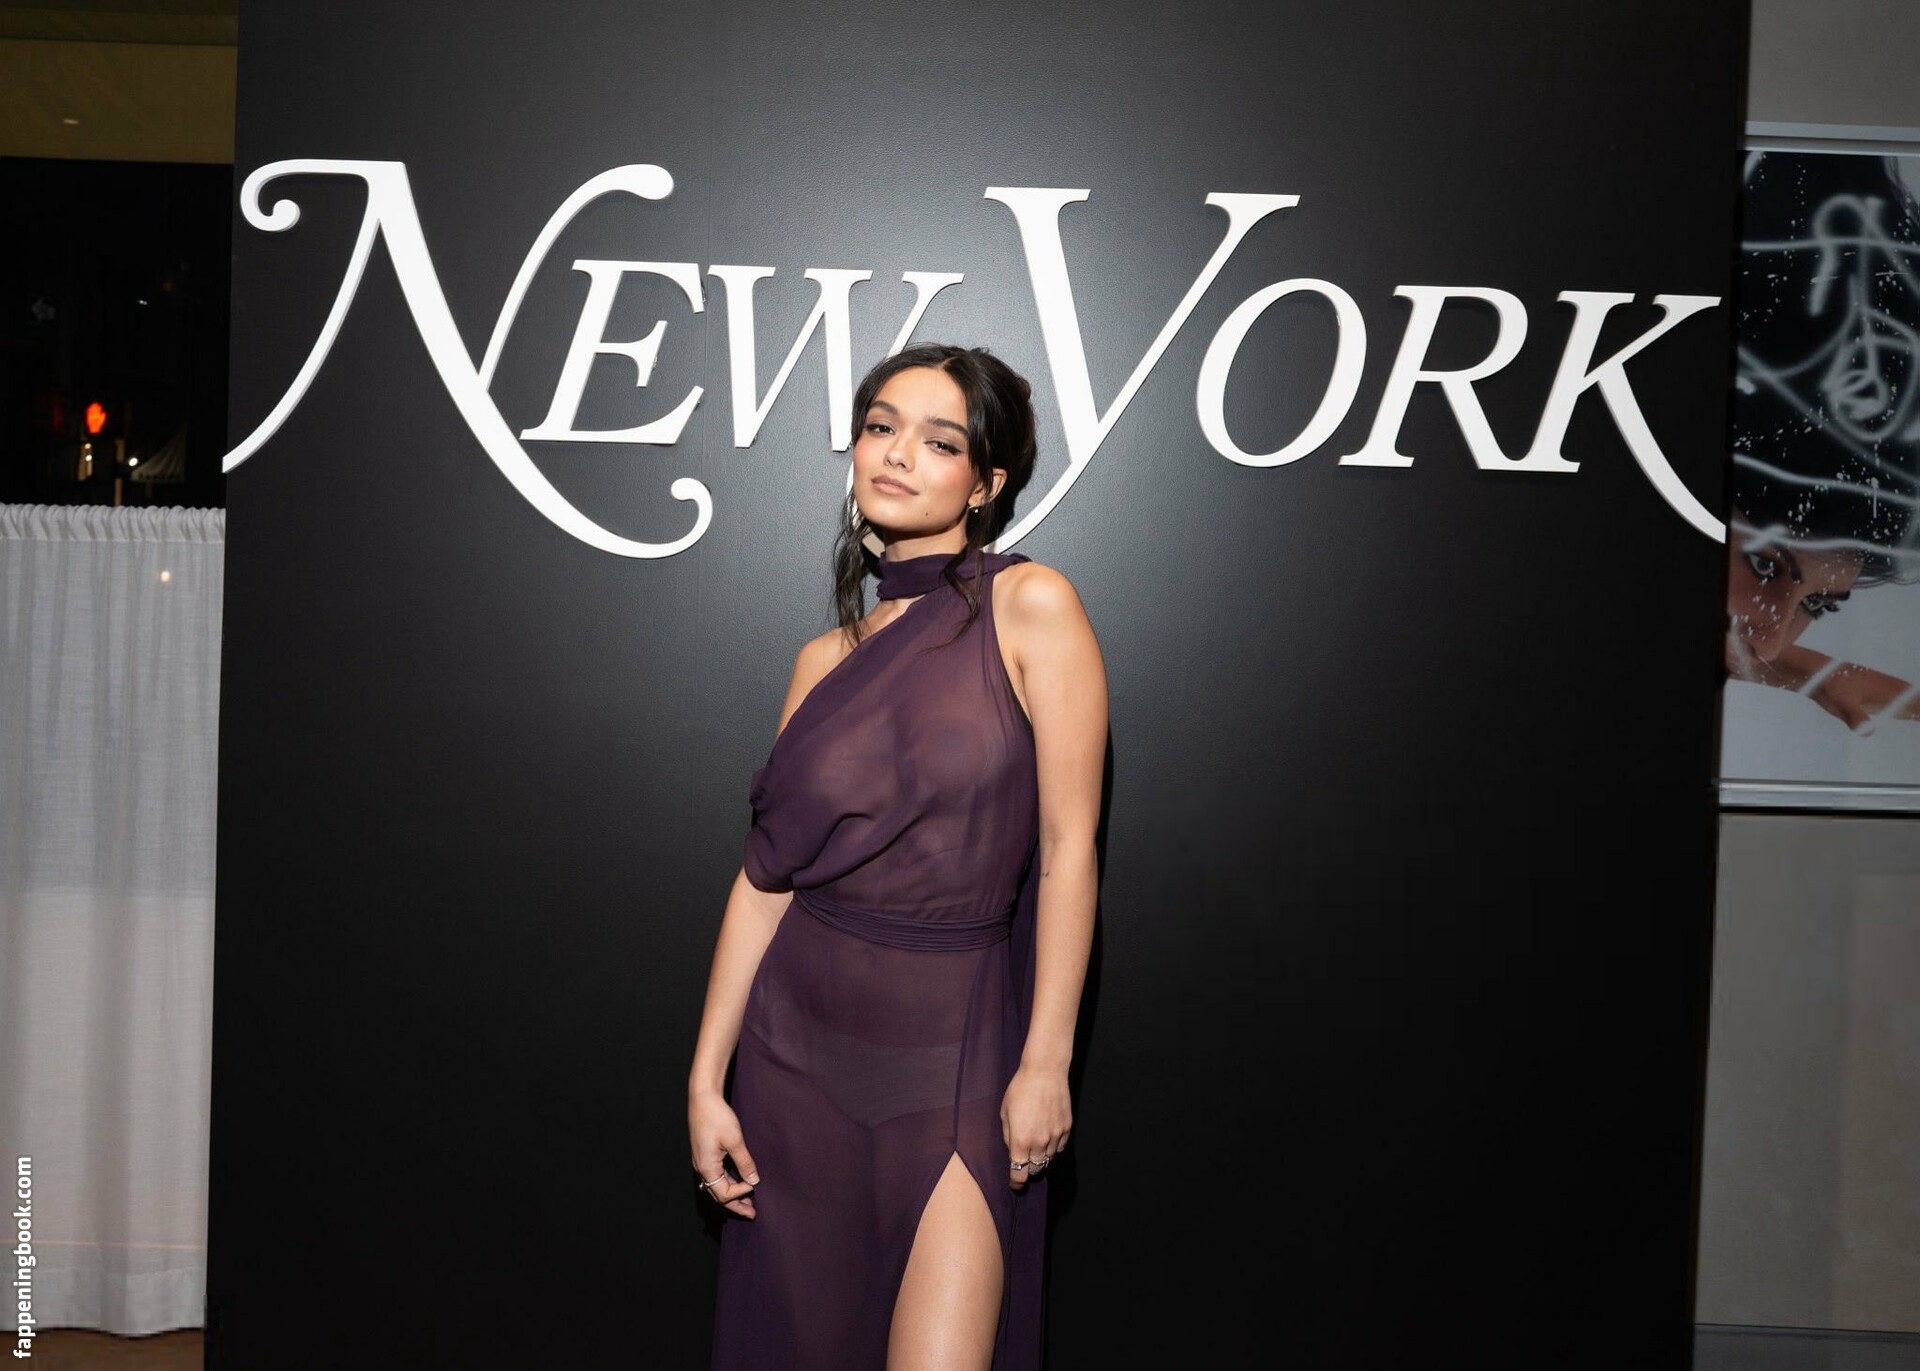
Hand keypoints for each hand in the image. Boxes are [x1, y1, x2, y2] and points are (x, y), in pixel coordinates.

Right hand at [688, 1088, 759, 1218]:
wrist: (703, 1097)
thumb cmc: (717, 1117)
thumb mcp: (734, 1140)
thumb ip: (744, 1162)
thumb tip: (754, 1180)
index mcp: (707, 1167)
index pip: (723, 1193)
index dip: (740, 1194)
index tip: (755, 1185)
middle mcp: (701, 1168)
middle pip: (717, 1195)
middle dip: (735, 1205)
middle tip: (752, 1214)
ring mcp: (702, 1161)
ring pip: (716, 1186)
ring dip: (732, 1194)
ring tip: (748, 1201)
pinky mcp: (704, 1154)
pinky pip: (716, 1176)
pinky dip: (728, 1182)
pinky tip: (738, 1181)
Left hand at [1001, 1064, 1070, 1190]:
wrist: (1045, 1072)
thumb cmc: (1020, 1089)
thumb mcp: (1005, 1113)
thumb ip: (1008, 1136)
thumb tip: (1013, 1149)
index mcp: (1021, 1141)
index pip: (1019, 1174)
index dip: (1016, 1182)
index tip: (1015, 1183)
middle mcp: (1040, 1143)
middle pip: (1035, 1169)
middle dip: (1028, 1169)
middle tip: (1024, 1162)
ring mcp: (1055, 1136)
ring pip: (1049, 1159)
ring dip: (1041, 1157)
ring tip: (1035, 1145)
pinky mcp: (1066, 1128)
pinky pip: (1059, 1147)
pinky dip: (1053, 1147)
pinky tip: (1046, 1136)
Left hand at [1811, 662, 1919, 733]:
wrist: (1816, 672)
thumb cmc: (1828, 687)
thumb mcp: (1839, 703)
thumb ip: (1855, 716)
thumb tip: (1868, 731)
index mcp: (1891, 693)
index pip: (1919, 705)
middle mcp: (1894, 690)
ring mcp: (1889, 691)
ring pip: (1915, 701)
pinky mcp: (1881, 694)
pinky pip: (1906, 702)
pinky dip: (1915, 709)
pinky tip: (1916, 714)